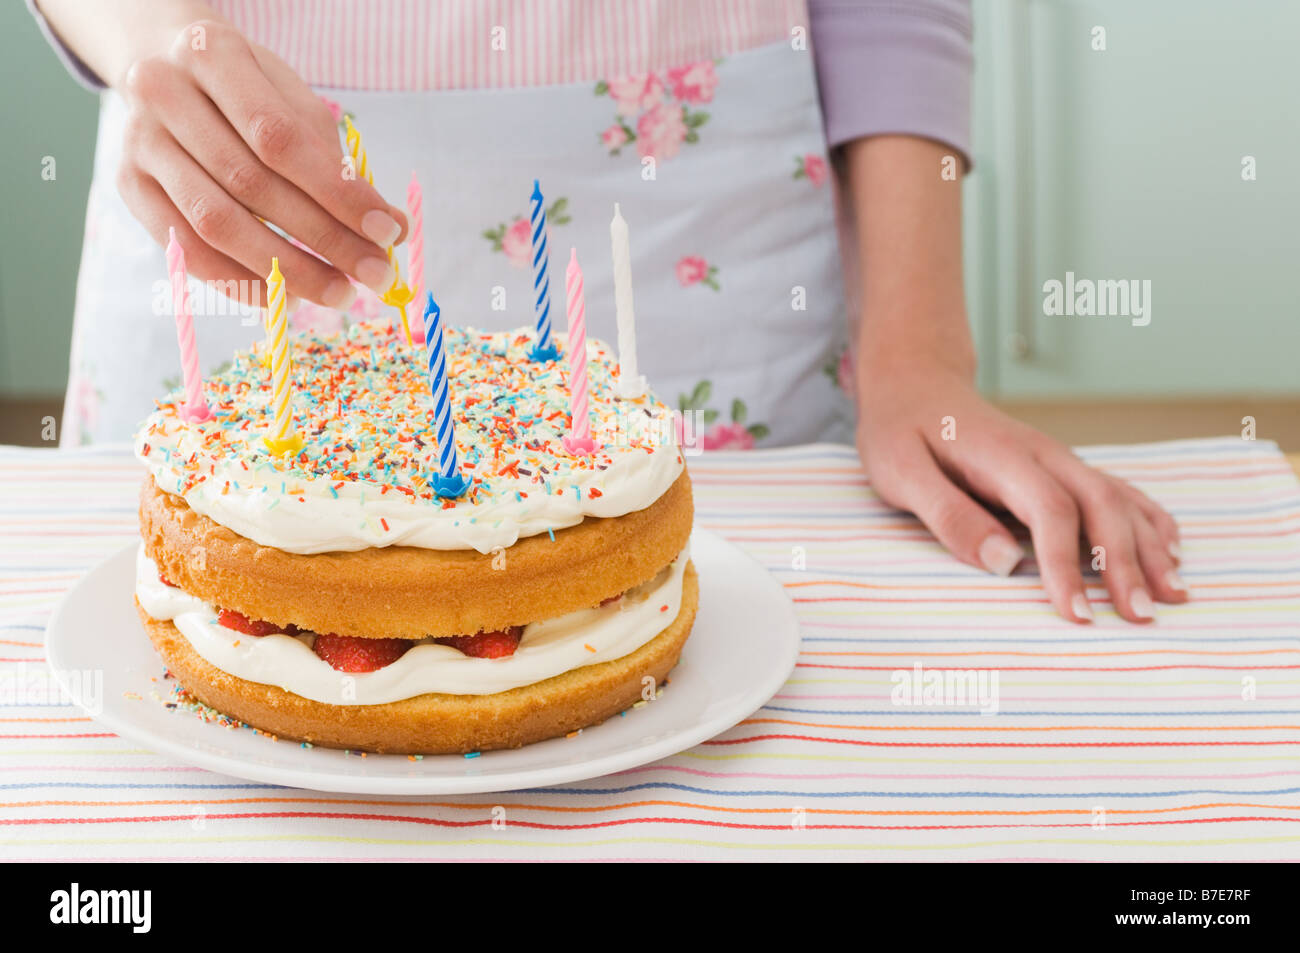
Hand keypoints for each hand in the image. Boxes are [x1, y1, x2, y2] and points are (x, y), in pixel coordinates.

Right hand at [114, 18, 406, 307]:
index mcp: (210, 54)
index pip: (279, 138)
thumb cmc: (246, 88)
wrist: (165, 67)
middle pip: (251, 185)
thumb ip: (338, 160)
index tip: (386, 231)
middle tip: (374, 274)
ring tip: (339, 293)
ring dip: (286, 270)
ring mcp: (139, 142)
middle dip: (323, 239)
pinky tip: (289, 296)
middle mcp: (162, 93)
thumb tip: (391, 227)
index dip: (336, 191)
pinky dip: (242, 281)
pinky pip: (188, 249)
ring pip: (216, 223)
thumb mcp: (292, 99)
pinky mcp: (129, 185)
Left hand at [855, 347, 1186, 623]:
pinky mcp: (1059, 466)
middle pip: (1099, 506)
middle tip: (1141, 616)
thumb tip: (1004, 563)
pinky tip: (1170, 548)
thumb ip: (948, 514)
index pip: (1049, 512)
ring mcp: (1056, 458)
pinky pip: (1116, 489)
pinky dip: (1147, 519)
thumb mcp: (901, 471)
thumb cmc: (900, 431)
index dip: (1065, 565)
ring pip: (1117, 499)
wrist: (915, 383)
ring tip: (1173, 594)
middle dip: (1124, 563)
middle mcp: (1042, 454)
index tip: (1076, 614)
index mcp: (1002, 456)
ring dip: (1147, 546)